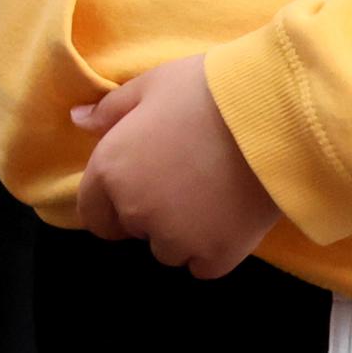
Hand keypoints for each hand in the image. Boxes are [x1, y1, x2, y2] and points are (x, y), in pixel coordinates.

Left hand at [73, 54, 282, 276]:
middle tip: (182, 183)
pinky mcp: (218, 256)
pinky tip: (229, 219)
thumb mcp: (149, 86)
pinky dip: (213, 250)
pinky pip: (203, 266)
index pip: (93, 212)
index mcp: (111, 171)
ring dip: (181, 234)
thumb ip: (110, 110)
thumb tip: (78, 119)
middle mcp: (137, 212)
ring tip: (210, 197)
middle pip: (133, 230)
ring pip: (169, 250)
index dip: (110, 205)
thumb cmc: (205, 92)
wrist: (273, 117)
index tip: (135, 191)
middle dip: (148, 214)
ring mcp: (177, 239)